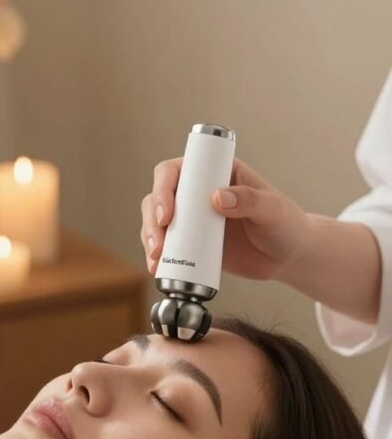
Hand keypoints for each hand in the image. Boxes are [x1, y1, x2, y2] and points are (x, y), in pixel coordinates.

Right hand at [140, 156, 310, 279]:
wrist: (289, 256)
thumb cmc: (286, 225)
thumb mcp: (273, 210)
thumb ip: (249, 200)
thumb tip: (217, 197)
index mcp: (216, 172)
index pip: (178, 170)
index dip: (164, 188)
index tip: (167, 213)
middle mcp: (199, 192)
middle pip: (159, 196)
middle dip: (152, 219)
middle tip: (159, 243)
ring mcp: (193, 218)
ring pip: (157, 221)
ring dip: (150, 237)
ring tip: (156, 259)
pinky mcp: (192, 242)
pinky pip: (167, 245)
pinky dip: (157, 256)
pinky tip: (157, 267)